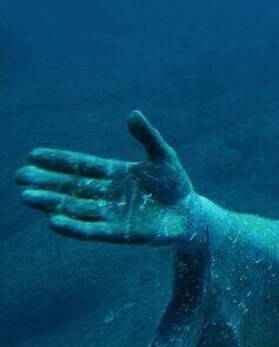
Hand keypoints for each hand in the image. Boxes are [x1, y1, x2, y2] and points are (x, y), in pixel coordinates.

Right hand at [16, 111, 197, 245]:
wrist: (189, 214)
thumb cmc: (174, 183)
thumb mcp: (163, 156)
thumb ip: (147, 136)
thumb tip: (133, 113)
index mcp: (113, 174)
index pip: (81, 165)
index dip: (59, 161)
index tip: (33, 155)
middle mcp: (106, 194)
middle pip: (71, 187)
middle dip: (46, 182)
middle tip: (20, 176)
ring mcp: (110, 214)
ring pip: (76, 207)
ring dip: (53, 203)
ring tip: (29, 197)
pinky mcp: (118, 233)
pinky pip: (92, 230)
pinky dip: (74, 226)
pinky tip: (54, 222)